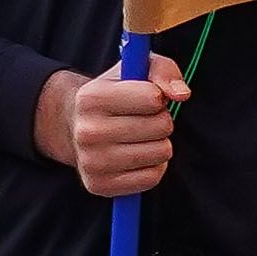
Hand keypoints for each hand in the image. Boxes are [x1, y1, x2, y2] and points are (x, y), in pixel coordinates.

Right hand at [37, 63, 177, 197]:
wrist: (74, 126)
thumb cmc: (114, 95)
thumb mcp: (134, 70)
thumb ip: (163, 71)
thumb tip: (181, 94)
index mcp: (91, 98)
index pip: (153, 98)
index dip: (157, 97)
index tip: (146, 98)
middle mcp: (87, 132)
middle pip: (161, 126)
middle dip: (161, 120)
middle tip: (143, 119)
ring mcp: (92, 162)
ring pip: (162, 152)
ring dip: (160, 143)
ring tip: (141, 137)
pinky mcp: (99, 186)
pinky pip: (153, 177)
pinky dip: (154, 166)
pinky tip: (138, 156)